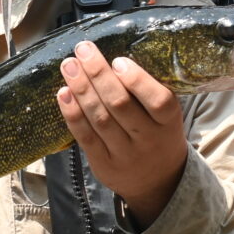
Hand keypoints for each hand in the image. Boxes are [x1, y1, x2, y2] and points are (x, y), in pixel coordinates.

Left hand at [57, 41, 187, 226]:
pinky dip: (72, 113)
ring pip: (100, 118)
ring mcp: (124, 155)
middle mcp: (148, 140)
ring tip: (69, 65)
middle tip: (83, 50)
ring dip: (82, 88)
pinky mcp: (103, 165)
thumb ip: (147, 93)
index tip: (118, 60)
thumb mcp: (166, 117)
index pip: (158, 101)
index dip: (137, 80)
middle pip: (120, 105)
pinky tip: (63, 93)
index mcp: (169, 123)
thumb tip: (112, 57)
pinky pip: (85, 137)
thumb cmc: (159, 135)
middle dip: (99, 74)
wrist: (158, 182)